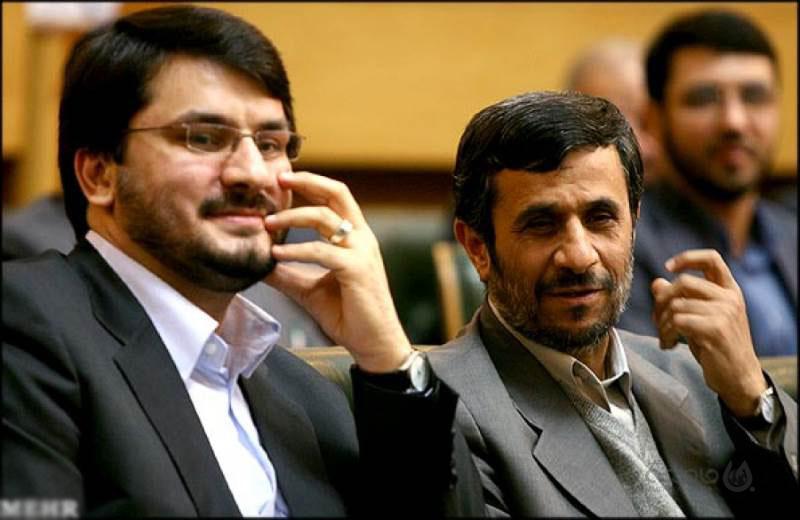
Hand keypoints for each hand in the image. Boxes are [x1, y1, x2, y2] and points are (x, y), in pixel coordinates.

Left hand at [263, 171, 411, 372]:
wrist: (373, 343)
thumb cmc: (347, 314)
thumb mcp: (309, 289)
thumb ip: (288, 274)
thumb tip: (259, 264)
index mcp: (355, 238)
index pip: (335, 198)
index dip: (311, 183)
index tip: (282, 181)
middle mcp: (362, 238)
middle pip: (337, 194)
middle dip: (307, 182)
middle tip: (278, 180)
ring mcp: (362, 252)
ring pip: (325, 218)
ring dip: (292, 217)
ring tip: (266, 224)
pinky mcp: (357, 270)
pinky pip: (322, 251)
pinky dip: (296, 250)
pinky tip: (276, 254)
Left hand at [650, 249, 766, 417]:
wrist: (738, 378)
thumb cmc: (717, 346)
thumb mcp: (699, 318)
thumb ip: (681, 299)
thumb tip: (657, 282)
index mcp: (729, 290)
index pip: (712, 259)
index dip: (687, 258)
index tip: (667, 267)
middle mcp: (729, 298)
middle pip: (683, 282)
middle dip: (662, 301)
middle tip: (657, 321)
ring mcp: (724, 313)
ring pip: (676, 304)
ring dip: (662, 323)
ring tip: (665, 337)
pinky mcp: (715, 329)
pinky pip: (677, 321)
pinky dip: (666, 333)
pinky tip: (669, 345)